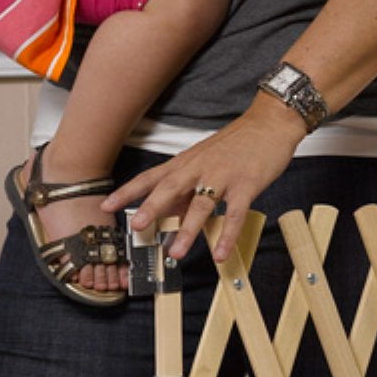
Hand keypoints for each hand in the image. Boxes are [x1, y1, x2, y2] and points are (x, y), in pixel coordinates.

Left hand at [102, 104, 308, 263]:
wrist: (269, 124)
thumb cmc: (237, 144)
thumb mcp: (205, 162)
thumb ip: (188, 188)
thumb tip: (170, 213)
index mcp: (186, 163)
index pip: (151, 177)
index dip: (128, 191)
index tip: (107, 205)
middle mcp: (199, 168)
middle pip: (170, 188)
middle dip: (151, 207)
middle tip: (136, 227)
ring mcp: (223, 176)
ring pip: (201, 205)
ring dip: (187, 230)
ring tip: (176, 252)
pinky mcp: (246, 185)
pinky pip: (234, 214)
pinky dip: (228, 235)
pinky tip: (221, 253)